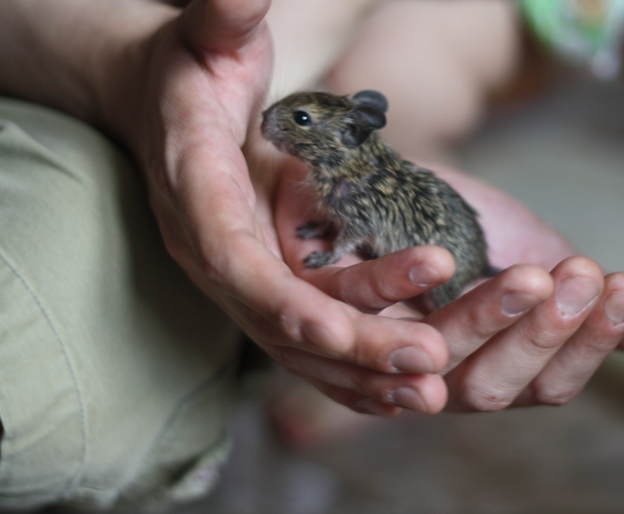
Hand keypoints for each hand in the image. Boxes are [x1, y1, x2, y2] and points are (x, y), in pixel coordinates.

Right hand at [100, 0, 455, 415]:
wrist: (161, 103)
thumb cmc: (189, 68)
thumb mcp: (206, 37)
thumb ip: (222, 19)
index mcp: (197, 193)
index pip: (235, 261)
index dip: (283, 302)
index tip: (338, 333)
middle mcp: (214, 250)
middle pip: (279, 320)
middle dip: (353, 345)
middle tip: (430, 362)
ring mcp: (237, 275)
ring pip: (294, 345)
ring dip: (362, 372)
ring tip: (432, 388)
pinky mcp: (260, 285)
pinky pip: (304, 341)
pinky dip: (350, 370)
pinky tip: (402, 388)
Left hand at [275, 159, 623, 412]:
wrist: (397, 176)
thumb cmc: (466, 230)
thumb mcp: (537, 260)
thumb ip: (588, 305)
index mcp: (483, 372)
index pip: (541, 386)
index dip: (586, 345)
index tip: (621, 287)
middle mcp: (427, 378)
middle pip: (488, 388)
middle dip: (542, 336)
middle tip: (582, 278)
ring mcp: (371, 348)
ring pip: (429, 356)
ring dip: (485, 319)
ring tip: (534, 273)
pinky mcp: (320, 305)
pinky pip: (352, 308)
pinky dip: (394, 286)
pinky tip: (438, 258)